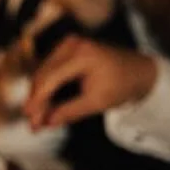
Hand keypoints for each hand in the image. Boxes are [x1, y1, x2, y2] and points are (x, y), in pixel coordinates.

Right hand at [26, 39, 157, 128]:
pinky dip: (46, 88)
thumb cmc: (121, 85)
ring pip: (43, 73)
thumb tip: (46, 123)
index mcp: (83, 55)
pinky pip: (50, 70)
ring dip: (39, 97)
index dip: (38, 102)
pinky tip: (44, 106)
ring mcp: (68, 44)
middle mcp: (72, 44)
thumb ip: (70, 112)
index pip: (51, 79)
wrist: (138, 70)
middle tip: (33, 125)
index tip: (31, 120)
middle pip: (43, 75)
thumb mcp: (97, 102)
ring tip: (37, 120)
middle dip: (37, 102)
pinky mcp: (67, 49)